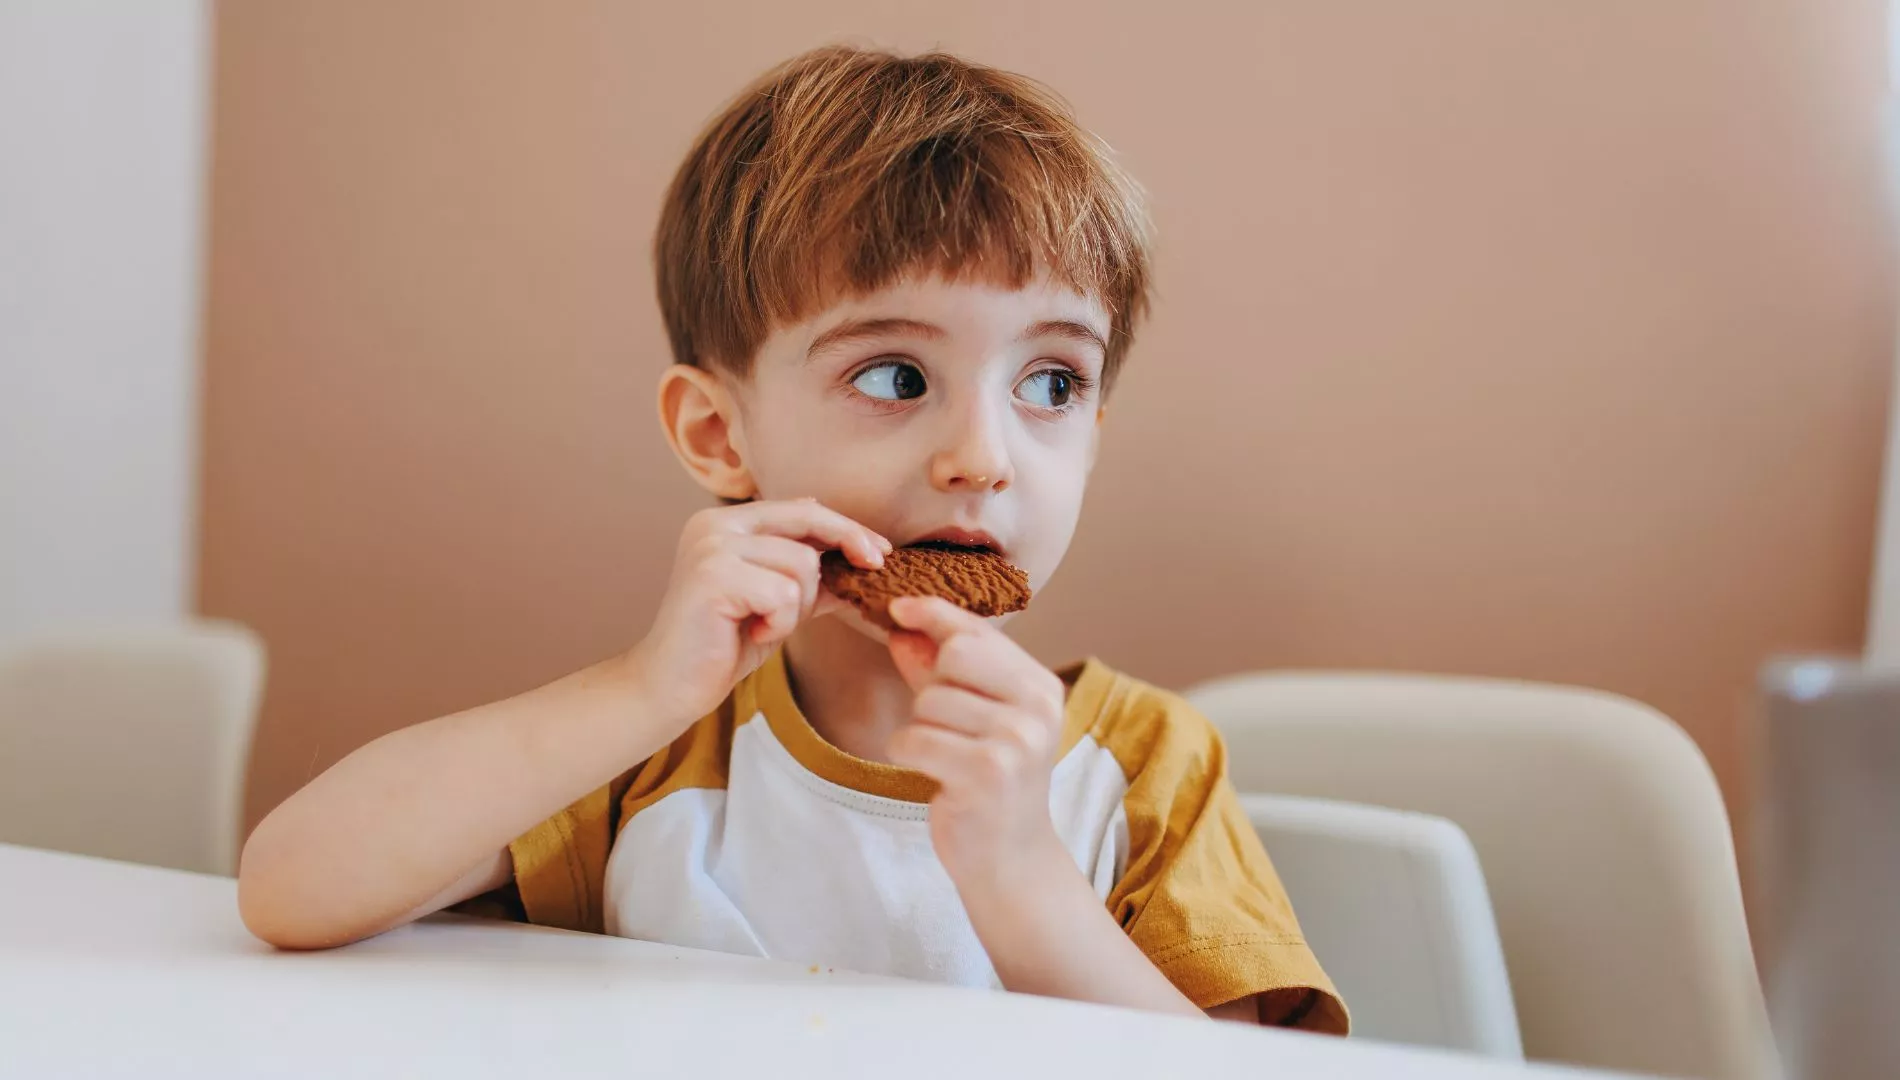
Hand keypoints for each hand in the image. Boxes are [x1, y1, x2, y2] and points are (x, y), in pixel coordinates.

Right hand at [626, 499, 889, 726]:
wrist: (670, 685)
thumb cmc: (723, 644)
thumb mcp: (777, 603)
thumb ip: (808, 576)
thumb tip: (862, 557)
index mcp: (727, 522)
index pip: (801, 510)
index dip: (846, 528)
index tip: (879, 551)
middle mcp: (714, 523)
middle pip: (807, 521)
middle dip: (848, 544)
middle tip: (875, 566)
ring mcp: (712, 547)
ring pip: (801, 565)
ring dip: (797, 607)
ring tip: (764, 625)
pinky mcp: (713, 577)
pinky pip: (783, 595)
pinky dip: (780, 624)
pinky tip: (753, 634)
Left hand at [885, 596, 1070, 891]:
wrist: (1010, 858)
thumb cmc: (989, 782)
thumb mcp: (974, 718)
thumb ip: (940, 671)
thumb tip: (904, 627)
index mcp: (1041, 686)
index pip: (978, 632)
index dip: (934, 613)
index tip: (899, 607)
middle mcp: (1037, 708)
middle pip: (954, 656)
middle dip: (930, 686)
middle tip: (943, 724)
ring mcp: (1016, 740)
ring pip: (929, 701)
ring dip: (919, 729)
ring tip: (946, 758)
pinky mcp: (986, 773)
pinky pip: (915, 739)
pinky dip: (908, 754)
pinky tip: (934, 775)